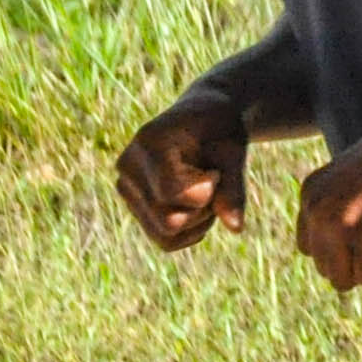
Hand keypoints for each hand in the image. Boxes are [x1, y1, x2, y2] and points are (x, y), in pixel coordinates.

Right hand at [114, 89, 248, 250]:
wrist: (202, 120)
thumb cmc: (220, 130)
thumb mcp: (234, 150)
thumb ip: (234, 187)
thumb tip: (235, 228)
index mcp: (149, 141)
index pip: (172, 192)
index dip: (207, 190)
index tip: (216, 171)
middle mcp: (127, 166)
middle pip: (168, 221)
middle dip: (203, 212)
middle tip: (214, 185)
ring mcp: (126, 188)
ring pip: (166, 236)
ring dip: (199, 222)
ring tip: (207, 192)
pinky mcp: (134, 206)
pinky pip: (166, 241)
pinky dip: (191, 231)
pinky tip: (200, 204)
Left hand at [292, 102, 361, 290]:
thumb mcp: (355, 176)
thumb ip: (338, 205)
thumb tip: (339, 253)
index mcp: (311, 192)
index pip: (310, 248)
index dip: (342, 246)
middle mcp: (317, 207)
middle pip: (325, 267)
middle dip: (355, 258)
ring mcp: (340, 222)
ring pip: (342, 279)